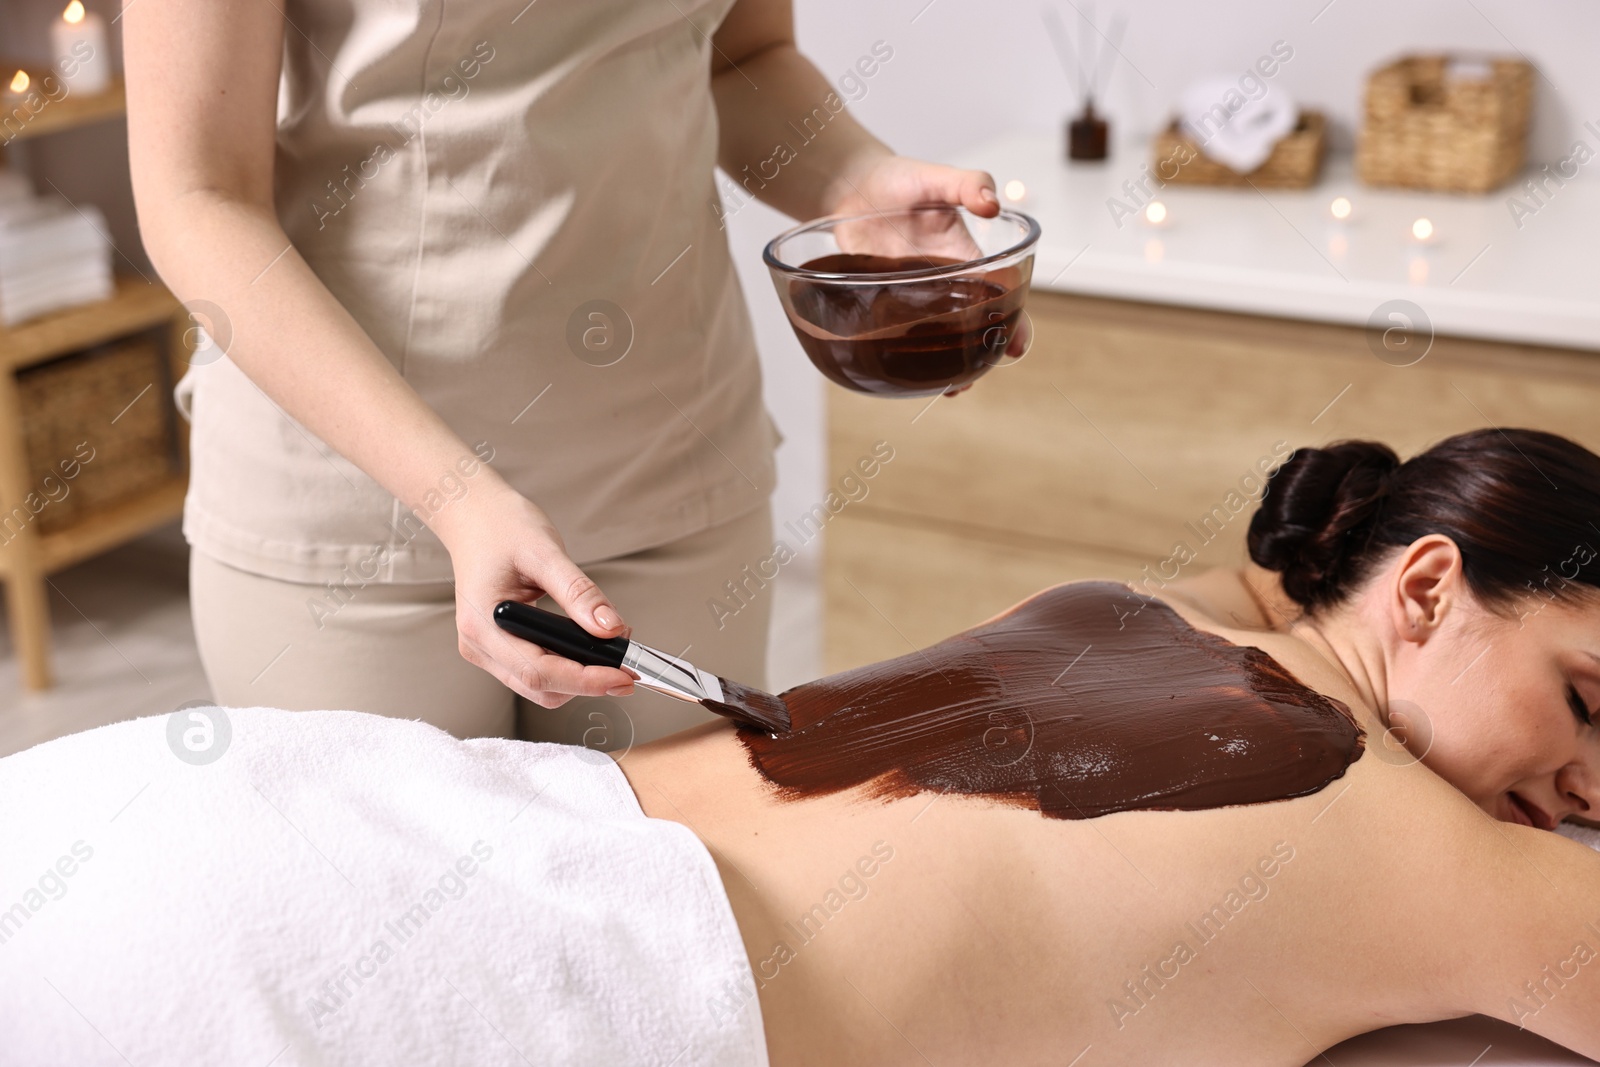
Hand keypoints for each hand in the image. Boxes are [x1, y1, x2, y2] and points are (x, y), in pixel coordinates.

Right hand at [438, 481, 635, 707]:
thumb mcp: (545, 552)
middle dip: (587, 682)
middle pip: (540, 686)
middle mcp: (479, 644)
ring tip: (611, 650)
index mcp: (483, 623)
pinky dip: (567, 666)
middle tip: (627, 666)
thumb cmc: (501, 527)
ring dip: (579, 677)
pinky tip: (588, 646)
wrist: (475, 516)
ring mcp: (486, 648)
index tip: (622, 675)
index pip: (538, 670)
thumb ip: (579, 592)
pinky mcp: (497, 647)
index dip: (585, 680)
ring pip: (539, 686)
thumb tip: (611, 628)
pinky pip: (536, 671)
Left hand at [825, 153, 1032, 387]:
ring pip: (938, 338)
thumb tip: (991, 202)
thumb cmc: (901, 180)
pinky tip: (909, 378)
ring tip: (953, 386)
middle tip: (982, 372)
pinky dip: (906, 356)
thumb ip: (968, 183)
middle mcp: (944, 284)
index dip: (1013, 319)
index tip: (1016, 343)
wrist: (851, 187)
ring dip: (949, 363)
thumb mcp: (938, 177)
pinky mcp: (883, 302)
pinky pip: (899, 334)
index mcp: (966, 257)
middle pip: (973, 325)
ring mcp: (914, 297)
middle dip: (984, 352)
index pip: (1000, 294)